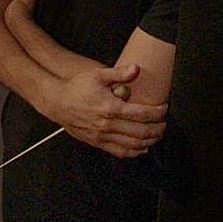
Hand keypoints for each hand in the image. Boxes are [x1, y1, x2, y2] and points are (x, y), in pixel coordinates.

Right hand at [51, 64, 166, 156]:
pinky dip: (135, 152)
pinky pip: (120, 152)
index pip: (142, 114)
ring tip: (157, 135)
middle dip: (158, 129)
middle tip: (165, 123)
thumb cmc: (77, 88)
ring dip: (150, 141)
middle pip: (141, 132)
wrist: (57, 102)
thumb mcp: (98, 75)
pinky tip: (142, 147)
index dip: (158, 112)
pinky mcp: (97, 143)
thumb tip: (136, 69)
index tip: (164, 108)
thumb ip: (119, 73)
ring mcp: (103, 136)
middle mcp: (108, 125)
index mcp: (111, 108)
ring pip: (133, 145)